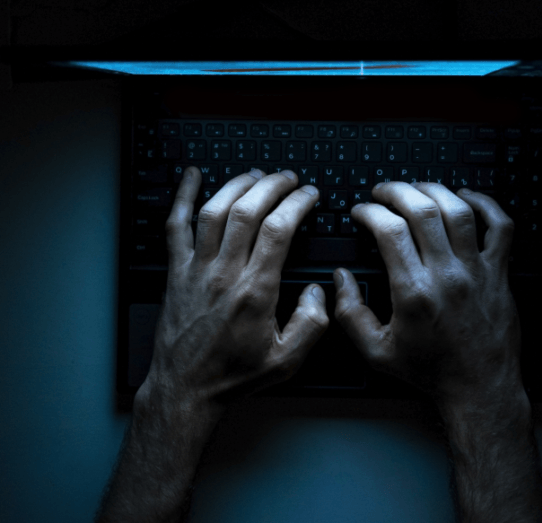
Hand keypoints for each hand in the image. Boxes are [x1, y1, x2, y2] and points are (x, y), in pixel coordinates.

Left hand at [141, 167, 328, 408]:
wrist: (187, 388)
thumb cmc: (233, 375)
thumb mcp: (287, 360)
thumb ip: (312, 324)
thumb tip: (319, 291)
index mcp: (256, 291)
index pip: (279, 230)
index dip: (297, 204)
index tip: (309, 195)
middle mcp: (225, 273)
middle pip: (248, 210)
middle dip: (272, 186)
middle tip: (288, 178)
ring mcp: (196, 269)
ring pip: (214, 211)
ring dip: (237, 185)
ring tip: (256, 175)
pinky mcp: (176, 272)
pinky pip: (175, 226)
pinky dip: (182, 196)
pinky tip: (191, 176)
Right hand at [333, 182, 525, 411]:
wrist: (478, 386)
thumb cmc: (430, 371)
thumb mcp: (376, 351)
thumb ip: (350, 313)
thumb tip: (341, 279)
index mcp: (413, 292)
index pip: (388, 231)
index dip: (369, 212)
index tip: (361, 212)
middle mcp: (446, 275)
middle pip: (422, 210)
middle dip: (396, 191)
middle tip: (383, 191)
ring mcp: (476, 271)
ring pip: (458, 211)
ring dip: (434, 191)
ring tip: (417, 189)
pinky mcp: (498, 273)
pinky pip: (501, 227)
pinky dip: (486, 204)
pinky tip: (467, 197)